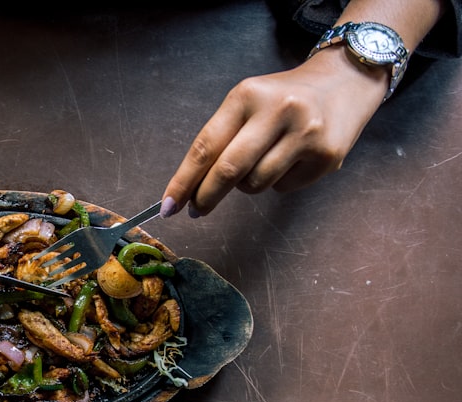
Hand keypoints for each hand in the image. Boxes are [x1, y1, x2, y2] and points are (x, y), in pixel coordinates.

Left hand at [161, 47, 386, 217]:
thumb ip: (222, 140)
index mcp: (247, 95)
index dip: (183, 181)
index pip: (205, 146)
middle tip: (197, 210)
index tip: (168, 205)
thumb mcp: (249, 103)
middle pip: (229, 170)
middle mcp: (278, 110)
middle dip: (206, 196)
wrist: (346, 80)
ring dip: (248, 185)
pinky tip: (291, 159)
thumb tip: (191, 190)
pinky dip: (278, 182)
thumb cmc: (283, 98)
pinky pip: (284, 187)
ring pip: (256, 184)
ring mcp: (306, 133)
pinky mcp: (328, 155)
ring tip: (261, 161)